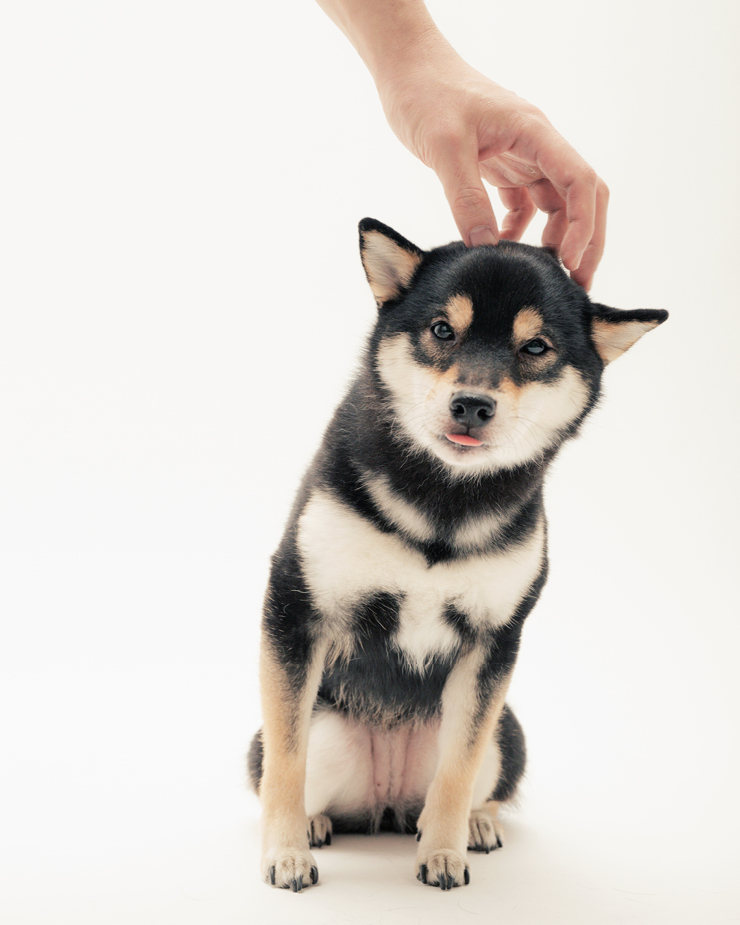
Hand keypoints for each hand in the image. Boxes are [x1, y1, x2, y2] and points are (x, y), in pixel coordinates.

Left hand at [378, 56, 607, 289]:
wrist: (406, 69)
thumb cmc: (426, 94)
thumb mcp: (444, 147)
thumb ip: (465, 197)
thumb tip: (486, 247)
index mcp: (534, 132)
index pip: (579, 180)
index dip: (582, 225)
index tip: (568, 262)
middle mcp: (536, 144)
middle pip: (581, 196)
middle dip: (585, 240)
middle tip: (576, 283)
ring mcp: (520, 155)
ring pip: (556, 203)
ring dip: (556, 239)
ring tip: (545, 276)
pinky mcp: (500, 165)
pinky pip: (523, 205)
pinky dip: (519, 230)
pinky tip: (503, 251)